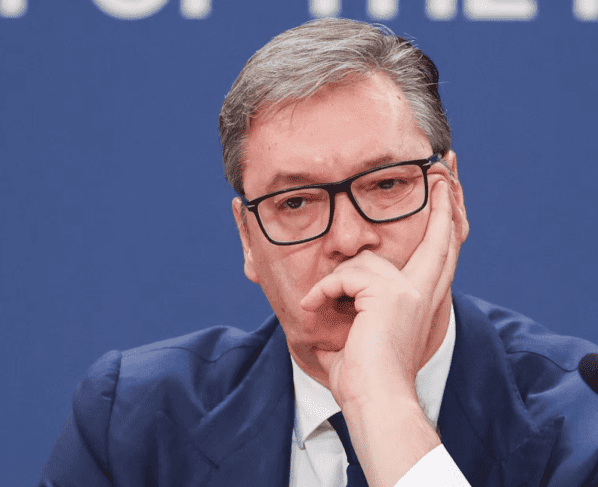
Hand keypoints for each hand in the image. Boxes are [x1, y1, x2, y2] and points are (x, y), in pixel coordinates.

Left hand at [300, 179, 459, 409]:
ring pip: (367, 260)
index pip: (441, 252)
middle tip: (446, 169)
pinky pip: (345, 276)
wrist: (373, 399)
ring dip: (336, 282)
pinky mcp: (391, 294)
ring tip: (317, 304)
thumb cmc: (363, 374)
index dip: (446, 222)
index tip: (448, 191)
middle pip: (443, 236)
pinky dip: (323, 292)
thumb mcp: (362, 330)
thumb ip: (357, 303)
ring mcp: (410, 291)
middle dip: (446, 200)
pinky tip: (314, 309)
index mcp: (423, 300)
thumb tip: (328, 297)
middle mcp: (424, 291)